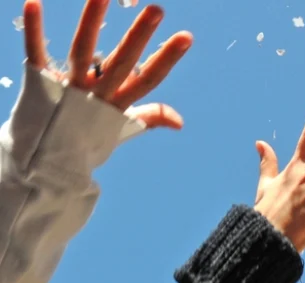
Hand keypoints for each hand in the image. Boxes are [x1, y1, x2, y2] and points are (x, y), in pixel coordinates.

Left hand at [24, 0, 192, 129]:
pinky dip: (34, 31)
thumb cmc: (87, 138)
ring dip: (91, 21)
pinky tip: (32, 4)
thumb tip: (180, 121)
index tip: (186, 37)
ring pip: (82, 52)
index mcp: (116, 105)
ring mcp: (69, 89)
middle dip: (138, 38)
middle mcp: (96, 96)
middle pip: (120, 64)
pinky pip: (37, 55)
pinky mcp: (41, 84)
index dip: (166, 60)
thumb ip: (148, 117)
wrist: (46, 159)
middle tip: (157, 9)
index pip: (147, 80)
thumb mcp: (120, 128)